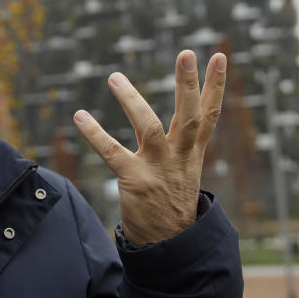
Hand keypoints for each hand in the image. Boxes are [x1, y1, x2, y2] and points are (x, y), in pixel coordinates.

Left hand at [73, 50, 225, 244]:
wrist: (170, 244)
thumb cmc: (173, 198)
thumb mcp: (183, 165)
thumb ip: (176, 136)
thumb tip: (163, 108)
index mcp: (193, 150)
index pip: (209, 113)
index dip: (216, 85)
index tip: (218, 56)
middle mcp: (180, 156)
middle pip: (190, 115)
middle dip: (189, 84)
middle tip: (187, 53)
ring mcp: (158, 168)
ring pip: (149, 128)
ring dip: (132, 101)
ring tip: (114, 77)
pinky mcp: (135, 181)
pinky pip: (112, 153)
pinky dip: (95, 134)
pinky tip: (80, 116)